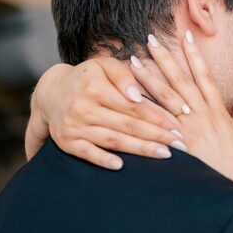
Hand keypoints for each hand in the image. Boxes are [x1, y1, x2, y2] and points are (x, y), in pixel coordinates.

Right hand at [26, 57, 184, 169]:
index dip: (158, 117)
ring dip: (141, 150)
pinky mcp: (67, 142)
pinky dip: (102, 160)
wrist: (51, 92)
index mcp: (95, 87)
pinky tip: (121, 166)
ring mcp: (74, 126)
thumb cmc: (87, 78)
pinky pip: (87, 153)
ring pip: (113, 140)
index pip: (134, 106)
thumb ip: (123, 75)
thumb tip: (137, 95)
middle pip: (128, 125)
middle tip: (181, 145)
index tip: (178, 126)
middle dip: (157, 136)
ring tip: (165, 156)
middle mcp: (84, 107)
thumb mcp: (103, 66)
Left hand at [134, 31, 232, 193]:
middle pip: (181, 80)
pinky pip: (157, 124)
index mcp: (217, 112)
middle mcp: (203, 116)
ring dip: (149, 78)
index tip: (185, 36)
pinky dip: (144, 110)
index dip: (195, 55)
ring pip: (166, 98)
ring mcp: (190, 130)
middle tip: (150, 39)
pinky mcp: (179, 145)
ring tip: (133, 61)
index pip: (205, 76)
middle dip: (166, 58)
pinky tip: (128, 99)